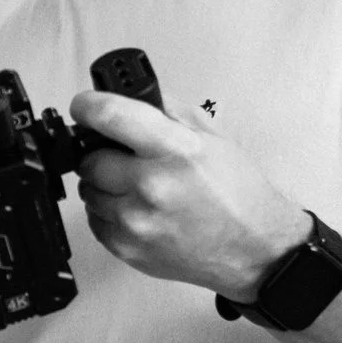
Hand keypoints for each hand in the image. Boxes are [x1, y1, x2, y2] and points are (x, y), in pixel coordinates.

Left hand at [69, 91, 312, 297]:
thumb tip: (130, 93)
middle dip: (101, 153)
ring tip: (137, 186)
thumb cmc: (239, 194)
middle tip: (122, 156)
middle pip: (90, 159)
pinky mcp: (129, 250)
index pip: (110, 115)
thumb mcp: (213, 137)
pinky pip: (96, 220)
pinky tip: (138, 209)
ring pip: (89, 191)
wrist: (257, 249)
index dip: (88, 105)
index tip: (84, 106)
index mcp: (175, 150)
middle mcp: (152, 186)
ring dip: (105, 184)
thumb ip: (168, 110)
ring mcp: (137, 222)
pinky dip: (109, 212)